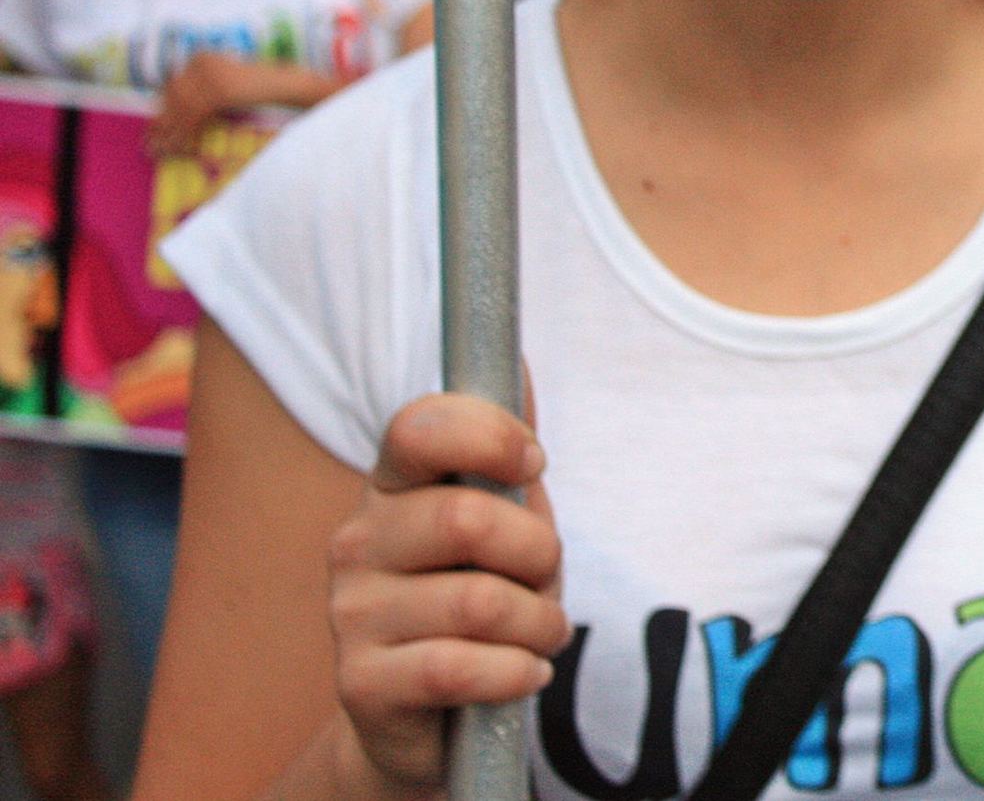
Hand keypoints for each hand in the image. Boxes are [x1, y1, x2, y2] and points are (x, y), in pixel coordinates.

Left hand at [151, 53, 264, 156]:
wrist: (286, 84)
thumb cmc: (259, 87)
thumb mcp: (225, 83)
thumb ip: (203, 88)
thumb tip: (175, 109)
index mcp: (201, 57)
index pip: (174, 86)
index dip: (162, 109)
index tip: (153, 129)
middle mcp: (202, 63)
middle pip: (174, 97)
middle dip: (162, 123)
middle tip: (151, 144)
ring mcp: (211, 76)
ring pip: (182, 109)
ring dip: (171, 133)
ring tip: (162, 151)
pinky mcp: (219, 91)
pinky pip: (195, 116)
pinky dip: (187, 134)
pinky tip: (182, 148)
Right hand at [329, 394, 567, 794]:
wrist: (434, 713)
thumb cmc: (478, 593)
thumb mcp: (504, 516)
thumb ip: (507, 448)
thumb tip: (518, 361)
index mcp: (392, 486)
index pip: (418, 426)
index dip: (491, 437)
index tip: (532, 462)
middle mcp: (357, 541)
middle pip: (469, 519)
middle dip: (539, 552)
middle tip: (541, 578)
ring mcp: (351, 614)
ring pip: (481, 602)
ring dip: (540, 623)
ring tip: (537, 633)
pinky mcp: (361, 684)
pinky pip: (464, 668)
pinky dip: (517, 672)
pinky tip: (521, 671)